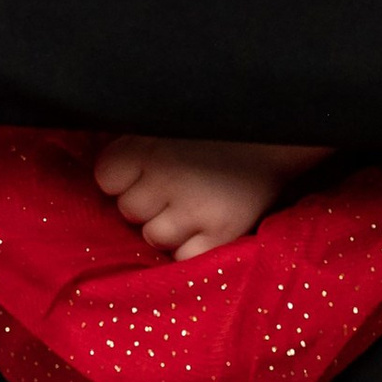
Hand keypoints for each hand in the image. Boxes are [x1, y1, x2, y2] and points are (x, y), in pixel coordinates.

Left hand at [91, 136, 329, 260]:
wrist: (276, 135)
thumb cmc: (213, 130)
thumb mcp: (166, 123)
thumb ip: (135, 146)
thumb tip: (104, 177)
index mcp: (149, 145)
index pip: (106, 179)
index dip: (123, 178)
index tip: (145, 170)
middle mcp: (167, 177)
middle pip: (129, 210)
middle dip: (146, 203)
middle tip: (175, 189)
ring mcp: (195, 209)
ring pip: (153, 237)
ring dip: (167, 228)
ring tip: (192, 207)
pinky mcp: (222, 233)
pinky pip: (184, 258)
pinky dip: (191, 248)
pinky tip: (204, 227)